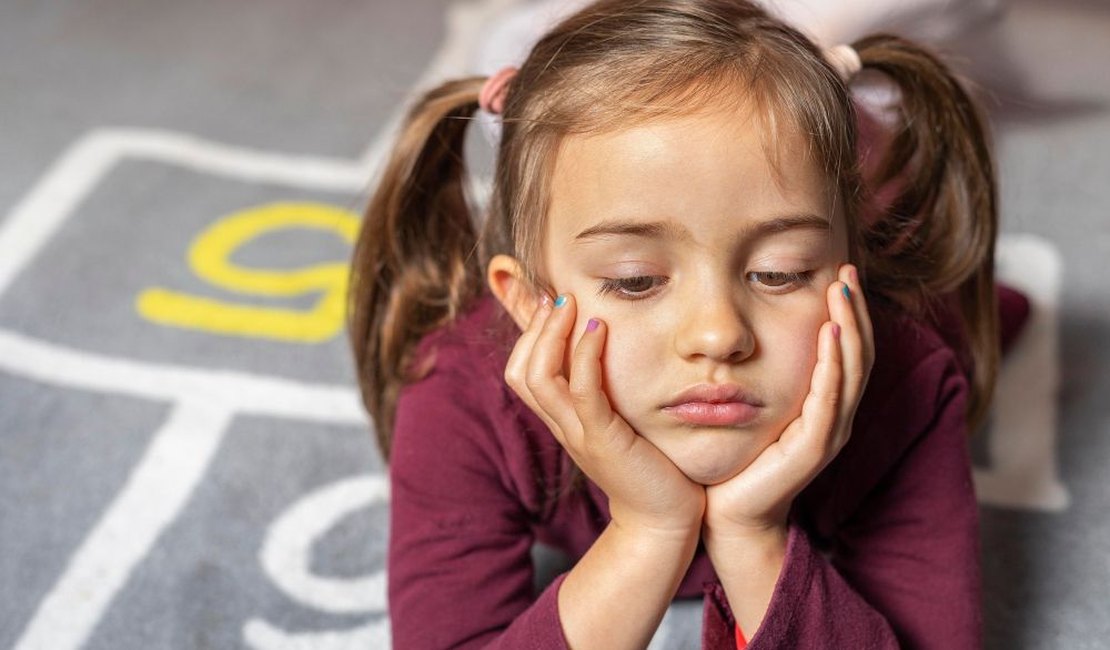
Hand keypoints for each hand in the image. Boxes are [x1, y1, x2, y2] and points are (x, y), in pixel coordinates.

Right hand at [504, 293, 704, 536]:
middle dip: (534, 327)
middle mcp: (563, 426)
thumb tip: (611, 354)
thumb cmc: (650, 467)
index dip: (527, 334)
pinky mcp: (604, 441)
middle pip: (520, 371)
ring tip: (570, 305)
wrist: (662, 522)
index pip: (521, 371)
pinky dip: (583, 358)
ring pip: (538, 378)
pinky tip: (599, 331)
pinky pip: (582, 394)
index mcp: (562, 421)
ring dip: (551, 335)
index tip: (549, 300)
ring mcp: (579, 435)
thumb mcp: (620, 422)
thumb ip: (609, 392)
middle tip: (557, 296)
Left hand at [704, 263, 874, 537]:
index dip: (849, 313)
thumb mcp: (752, 405)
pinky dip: (833, 366)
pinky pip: (829, 401)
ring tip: (843, 293)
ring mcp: (828, 435)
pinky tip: (829, 336)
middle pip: (859, 354)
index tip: (841, 273)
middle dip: (855, 311)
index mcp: (824, 406)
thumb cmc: (735, 458)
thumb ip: (760, 372)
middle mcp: (834, 418)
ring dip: (850, 329)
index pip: (848, 351)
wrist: (726, 514)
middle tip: (849, 271)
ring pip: (852, 372)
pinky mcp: (813, 450)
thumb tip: (743, 326)